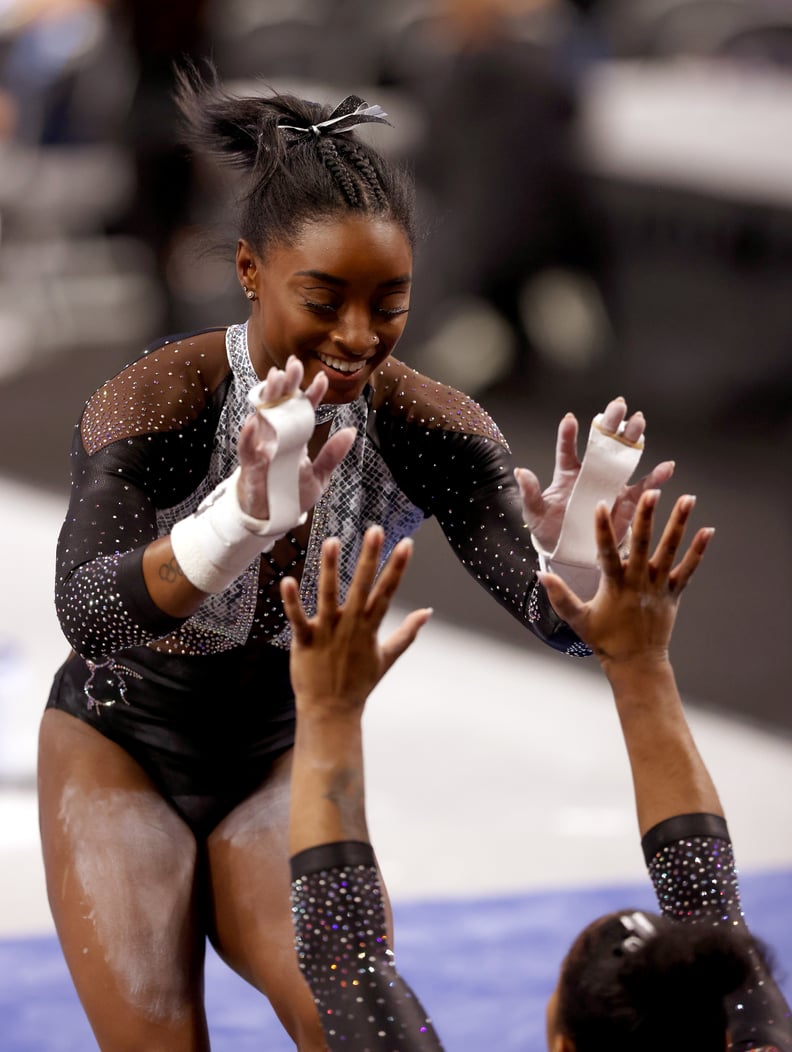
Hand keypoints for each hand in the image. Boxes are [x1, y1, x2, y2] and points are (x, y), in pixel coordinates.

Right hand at [236, 356, 355, 520]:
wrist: (273, 519)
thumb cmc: (292, 495)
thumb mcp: (320, 476)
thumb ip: (333, 455)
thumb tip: (352, 432)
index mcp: (296, 437)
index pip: (304, 410)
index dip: (312, 394)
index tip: (322, 378)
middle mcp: (278, 437)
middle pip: (282, 404)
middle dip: (288, 384)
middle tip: (294, 363)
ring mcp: (262, 448)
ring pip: (263, 416)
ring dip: (268, 397)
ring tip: (275, 378)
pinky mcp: (250, 465)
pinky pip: (247, 447)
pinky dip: (249, 435)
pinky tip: (254, 421)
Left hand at [281, 526, 431, 713]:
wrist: (332, 712)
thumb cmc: (358, 684)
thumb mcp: (387, 657)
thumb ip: (407, 633)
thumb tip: (427, 613)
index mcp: (370, 627)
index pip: (387, 592)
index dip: (397, 567)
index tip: (406, 544)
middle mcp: (351, 626)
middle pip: (363, 586)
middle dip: (370, 558)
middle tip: (376, 530)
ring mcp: (328, 632)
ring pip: (329, 596)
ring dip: (331, 569)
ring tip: (333, 541)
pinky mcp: (305, 641)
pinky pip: (298, 618)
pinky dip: (292, 602)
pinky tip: (287, 581)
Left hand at [515, 397, 674, 553]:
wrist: (570, 552)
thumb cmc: (550, 529)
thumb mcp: (535, 513)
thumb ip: (530, 493)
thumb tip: (521, 472)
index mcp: (567, 473)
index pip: (567, 449)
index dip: (569, 434)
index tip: (570, 419)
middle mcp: (591, 473)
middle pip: (602, 444)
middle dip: (610, 424)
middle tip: (618, 405)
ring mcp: (610, 484)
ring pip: (624, 457)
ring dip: (632, 439)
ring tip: (638, 422)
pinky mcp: (626, 501)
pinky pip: (643, 487)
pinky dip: (656, 477)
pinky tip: (666, 466)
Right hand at [538, 490, 713, 669]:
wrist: (637, 662)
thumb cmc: (605, 640)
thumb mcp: (577, 619)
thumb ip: (560, 596)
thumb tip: (541, 573)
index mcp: (614, 586)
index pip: (606, 553)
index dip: (603, 529)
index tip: (601, 505)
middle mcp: (639, 583)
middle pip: (643, 544)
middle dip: (647, 517)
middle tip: (652, 492)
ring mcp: (659, 587)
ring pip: (670, 551)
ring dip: (678, 524)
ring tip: (687, 499)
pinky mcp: (674, 593)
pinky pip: (689, 569)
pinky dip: (698, 550)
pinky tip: (708, 530)